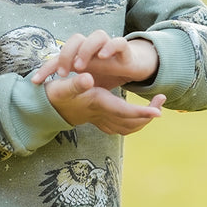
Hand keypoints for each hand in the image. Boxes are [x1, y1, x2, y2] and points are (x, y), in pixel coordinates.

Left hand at [32, 31, 158, 89]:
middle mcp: (92, 47)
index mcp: (79, 54)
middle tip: (63, 73)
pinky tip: (103, 57)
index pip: (59, 56)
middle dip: (66, 55)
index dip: (46, 68)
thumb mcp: (85, 83)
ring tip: (80, 67)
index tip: (36, 82)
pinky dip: (110, 47)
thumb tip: (50, 99)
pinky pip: (119, 42)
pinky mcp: (124, 49)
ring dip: (86, 50)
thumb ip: (71, 86)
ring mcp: (108, 46)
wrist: (132, 66)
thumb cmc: (105, 73)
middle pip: (76, 39)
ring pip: (97, 36)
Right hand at [44, 72, 165, 134]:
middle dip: (148, 114)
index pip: (124, 112)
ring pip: (127, 126)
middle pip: (130, 121)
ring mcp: (99, 119)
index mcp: (96, 104)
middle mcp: (100, 114)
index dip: (142, 112)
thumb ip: (75, 83)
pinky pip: (120, 127)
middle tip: (162, 99)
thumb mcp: (61, 86)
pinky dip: (132, 123)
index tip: (159, 111)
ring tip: (154, 107)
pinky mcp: (97, 120)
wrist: (44, 110)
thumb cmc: (53, 95)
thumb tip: (88, 78)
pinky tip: (136, 115)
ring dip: (143, 119)